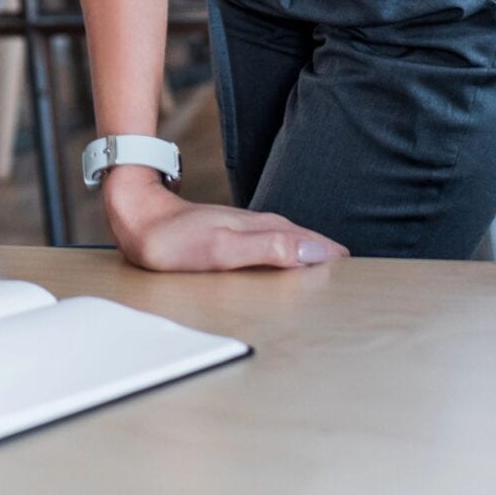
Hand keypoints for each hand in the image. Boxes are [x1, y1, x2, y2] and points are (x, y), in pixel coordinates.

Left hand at [104, 171, 346, 270]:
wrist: (137, 218)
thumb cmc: (174, 240)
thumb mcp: (223, 250)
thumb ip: (269, 250)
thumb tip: (315, 253)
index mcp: (263, 229)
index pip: (312, 244)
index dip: (334, 258)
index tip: (358, 276)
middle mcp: (258, 226)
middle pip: (305, 242)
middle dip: (329, 256)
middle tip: (353, 275)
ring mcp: (245, 229)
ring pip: (289, 241)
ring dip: (311, 254)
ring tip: (330, 269)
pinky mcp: (232, 235)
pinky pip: (271, 244)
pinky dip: (287, 253)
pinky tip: (287, 260)